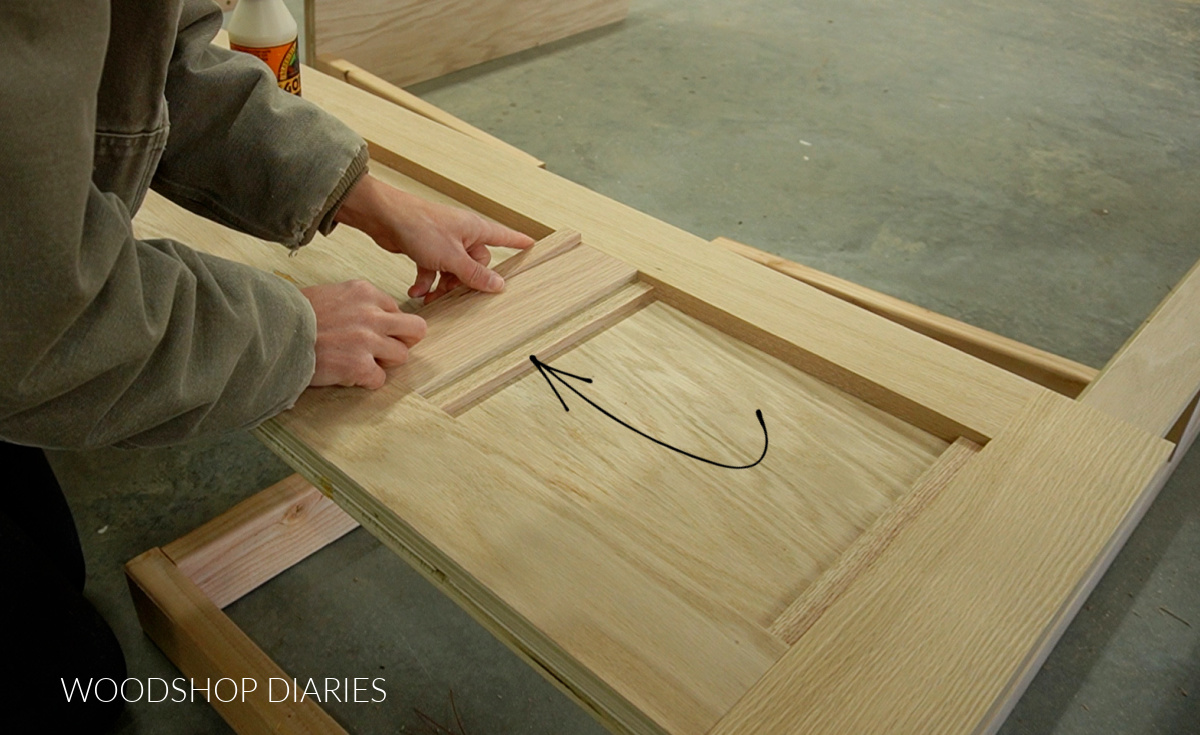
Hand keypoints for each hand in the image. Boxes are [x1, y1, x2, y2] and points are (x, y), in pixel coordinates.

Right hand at [300, 280, 425, 388]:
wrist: (271, 332)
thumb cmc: (294, 315)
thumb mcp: (330, 294)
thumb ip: (355, 303)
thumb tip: (372, 317)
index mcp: (364, 292)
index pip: (395, 308)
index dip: (386, 323)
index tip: (370, 331)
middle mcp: (371, 314)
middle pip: (416, 329)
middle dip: (405, 340)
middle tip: (387, 349)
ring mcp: (367, 341)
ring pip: (402, 355)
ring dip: (384, 362)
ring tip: (359, 362)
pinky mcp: (359, 366)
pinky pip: (380, 379)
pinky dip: (365, 381)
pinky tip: (346, 375)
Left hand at [334, 174, 535, 303]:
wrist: (384, 217)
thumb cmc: (419, 225)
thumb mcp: (451, 256)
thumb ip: (474, 274)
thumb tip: (499, 285)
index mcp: (475, 230)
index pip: (505, 237)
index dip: (519, 243)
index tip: (533, 246)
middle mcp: (462, 235)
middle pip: (476, 265)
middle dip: (464, 282)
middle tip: (454, 293)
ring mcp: (444, 242)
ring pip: (453, 271)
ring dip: (442, 286)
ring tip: (430, 296)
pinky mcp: (426, 248)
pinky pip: (434, 270)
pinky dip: (426, 281)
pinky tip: (416, 291)